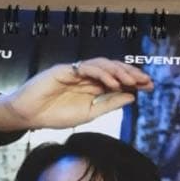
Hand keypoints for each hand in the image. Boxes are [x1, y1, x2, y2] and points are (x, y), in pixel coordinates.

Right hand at [0, 58, 154, 132]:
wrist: (29, 116)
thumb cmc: (55, 115)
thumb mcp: (89, 113)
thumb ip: (109, 104)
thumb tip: (132, 97)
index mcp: (92, 86)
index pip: (117, 79)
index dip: (134, 80)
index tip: (150, 86)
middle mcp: (86, 76)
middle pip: (113, 68)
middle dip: (132, 73)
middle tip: (147, 81)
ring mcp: (75, 71)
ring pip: (102, 64)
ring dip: (120, 71)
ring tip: (133, 81)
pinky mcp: (65, 70)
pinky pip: (87, 67)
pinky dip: (103, 74)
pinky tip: (114, 83)